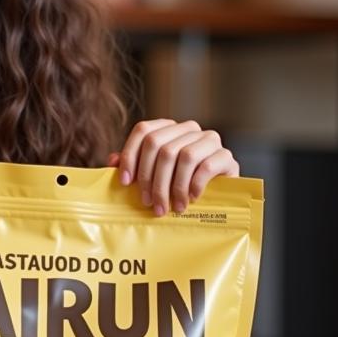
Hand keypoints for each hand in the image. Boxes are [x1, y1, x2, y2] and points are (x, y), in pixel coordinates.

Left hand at [107, 119, 238, 214]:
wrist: (220, 195)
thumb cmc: (179, 184)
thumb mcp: (154, 175)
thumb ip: (133, 165)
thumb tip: (112, 161)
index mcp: (168, 128)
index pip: (144, 130)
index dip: (131, 155)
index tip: (125, 183)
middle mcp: (189, 129)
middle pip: (160, 146)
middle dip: (151, 179)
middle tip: (150, 204)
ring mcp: (209, 140)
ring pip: (182, 155)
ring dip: (173, 186)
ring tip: (172, 207)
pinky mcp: (225, 155)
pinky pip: (205, 166)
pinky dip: (193, 185)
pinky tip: (190, 199)